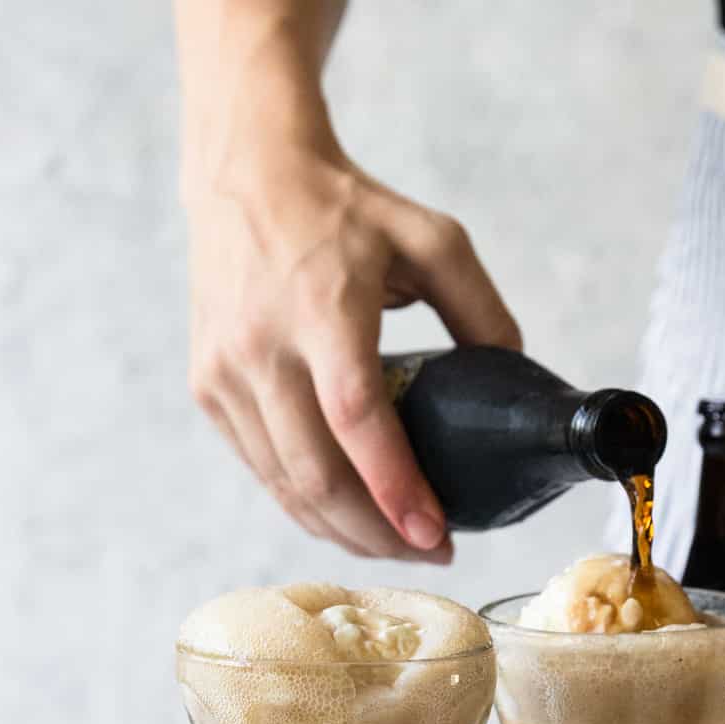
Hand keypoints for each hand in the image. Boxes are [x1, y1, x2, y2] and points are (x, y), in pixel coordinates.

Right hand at [182, 118, 521, 559]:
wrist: (244, 172)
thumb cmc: (344, 208)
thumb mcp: (431, 238)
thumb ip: (481, 308)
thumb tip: (516, 378)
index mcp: (321, 308)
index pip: (356, 419)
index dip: (396, 487)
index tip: (437, 533)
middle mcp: (262, 347)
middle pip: (317, 474)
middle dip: (378, 533)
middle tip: (431, 550)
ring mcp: (225, 373)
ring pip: (285, 487)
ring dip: (344, 531)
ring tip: (397, 543)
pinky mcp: (208, 388)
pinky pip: (263, 470)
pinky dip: (307, 506)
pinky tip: (350, 516)